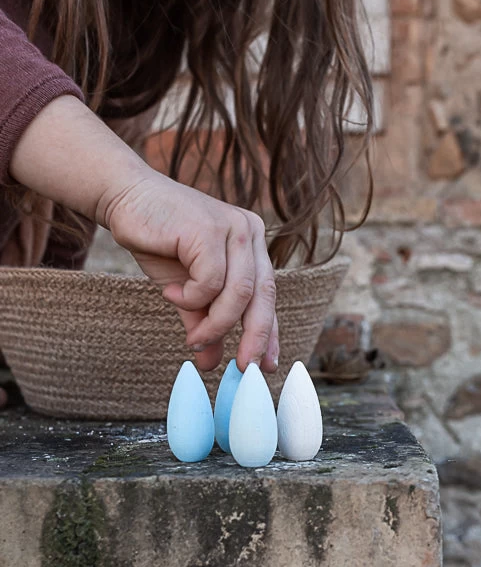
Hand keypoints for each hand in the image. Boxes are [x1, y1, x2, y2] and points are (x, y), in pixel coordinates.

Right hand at [102, 172, 278, 372]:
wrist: (125, 199)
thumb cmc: (158, 242)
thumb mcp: (186, 292)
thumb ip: (203, 323)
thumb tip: (211, 363)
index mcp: (252, 246)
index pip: (267, 296)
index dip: (269, 333)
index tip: (266, 365)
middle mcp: (249, 234)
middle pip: (262, 297)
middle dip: (253, 338)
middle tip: (240, 368)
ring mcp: (232, 228)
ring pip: (237, 294)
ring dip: (215, 324)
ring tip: (193, 337)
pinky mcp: (209, 229)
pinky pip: (210, 281)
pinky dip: (192, 298)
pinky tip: (172, 293)